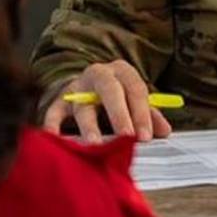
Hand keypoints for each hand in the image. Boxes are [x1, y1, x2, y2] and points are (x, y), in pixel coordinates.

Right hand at [41, 60, 172, 142]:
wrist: (89, 85)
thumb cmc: (118, 97)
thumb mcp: (135, 100)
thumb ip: (150, 115)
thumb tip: (164, 131)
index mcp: (122, 72)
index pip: (135, 88)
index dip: (142, 113)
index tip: (145, 137)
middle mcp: (99, 74)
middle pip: (109, 90)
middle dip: (119, 114)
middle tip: (127, 136)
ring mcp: (78, 87)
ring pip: (83, 104)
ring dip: (89, 126)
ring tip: (94, 144)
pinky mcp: (60, 100)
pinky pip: (54, 111)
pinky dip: (52, 124)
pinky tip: (55, 139)